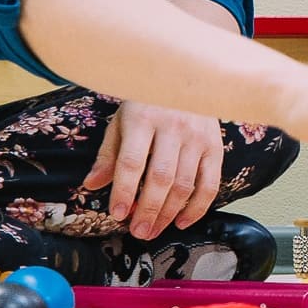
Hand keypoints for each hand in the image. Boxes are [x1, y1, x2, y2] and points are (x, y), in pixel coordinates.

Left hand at [83, 102, 223, 239]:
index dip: (124, 191)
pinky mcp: (215, 145)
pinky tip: (182, 221)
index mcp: (143, 118)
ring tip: (153, 230)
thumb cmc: (148, 101)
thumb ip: (108, 153)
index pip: (132, 161)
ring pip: (185, 184)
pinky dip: (198, 207)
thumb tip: (92, 184)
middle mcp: (173, 127)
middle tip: (138, 231)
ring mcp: (197, 136)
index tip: (117, 213)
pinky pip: (210, 183)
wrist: (186, 76)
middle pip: (161, 177)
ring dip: (169, 214)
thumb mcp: (122, 120)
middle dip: (148, 210)